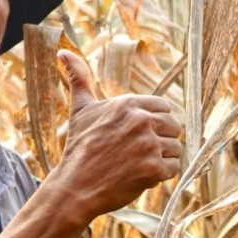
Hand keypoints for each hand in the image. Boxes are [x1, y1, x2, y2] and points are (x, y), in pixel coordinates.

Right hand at [50, 50, 182, 219]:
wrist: (75, 186)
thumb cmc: (78, 148)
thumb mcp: (80, 109)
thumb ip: (79, 78)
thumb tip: (62, 51)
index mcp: (127, 104)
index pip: (164, 107)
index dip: (156, 123)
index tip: (140, 135)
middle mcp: (141, 120)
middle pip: (174, 127)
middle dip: (162, 140)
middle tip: (140, 153)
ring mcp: (148, 145)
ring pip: (176, 148)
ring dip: (162, 159)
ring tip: (139, 165)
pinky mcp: (154, 169)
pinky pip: (174, 168)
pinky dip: (162, 175)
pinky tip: (142, 176)